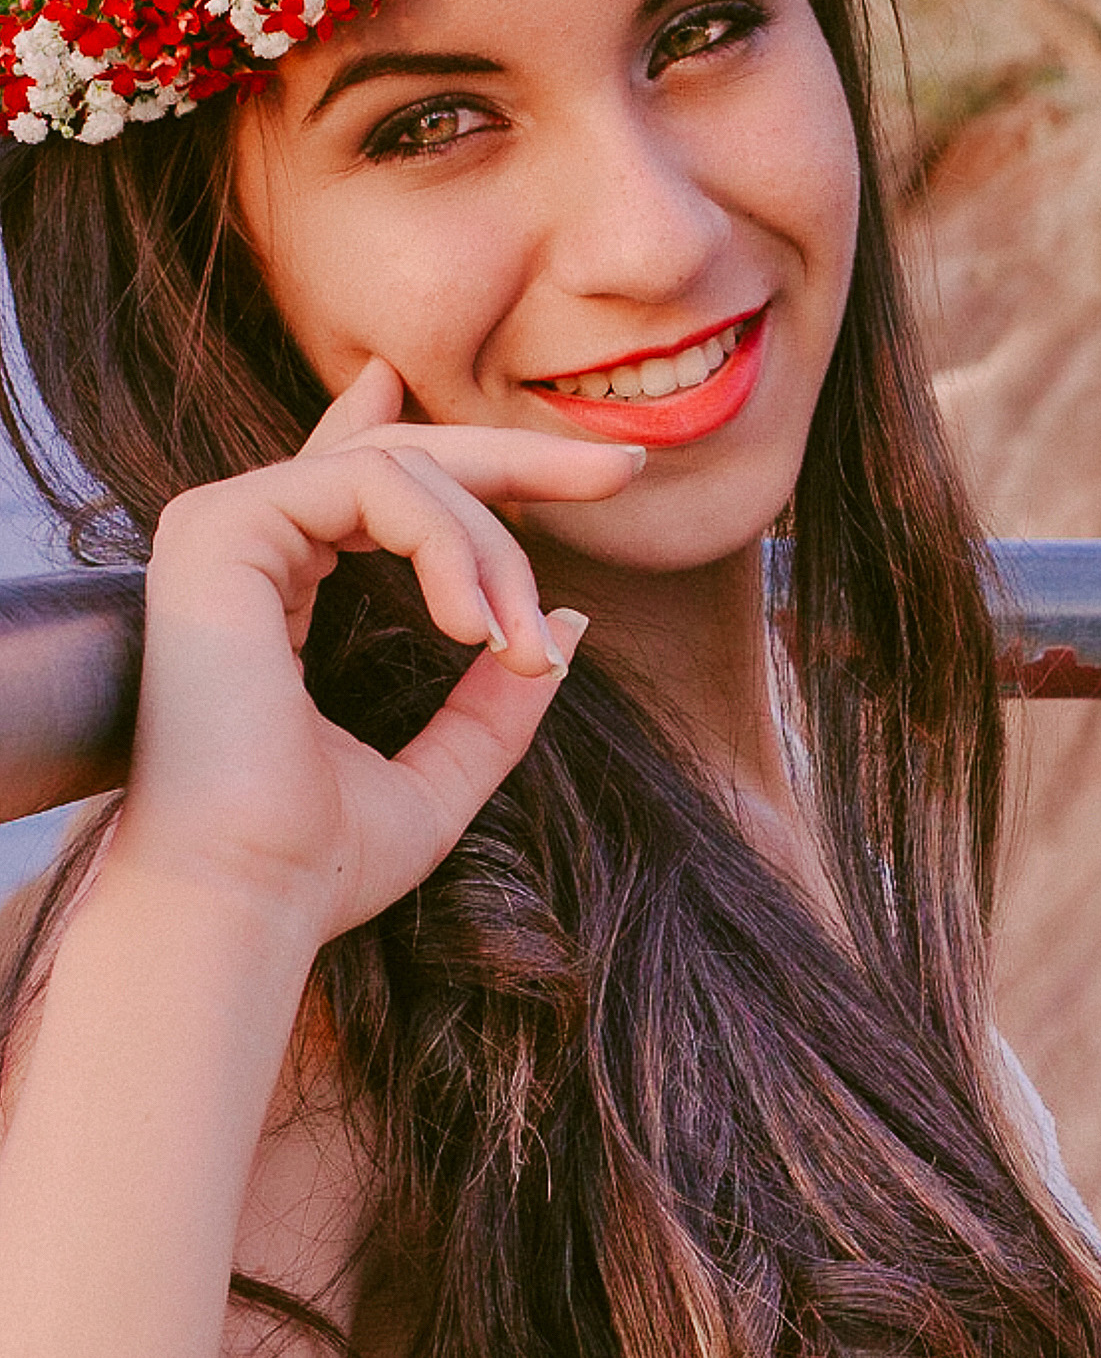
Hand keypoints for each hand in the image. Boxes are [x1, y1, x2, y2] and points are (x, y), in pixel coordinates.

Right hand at [104, 359, 641, 954]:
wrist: (242, 902)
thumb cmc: (315, 863)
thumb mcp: (443, 775)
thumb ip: (498, 703)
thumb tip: (571, 616)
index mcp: (277, 588)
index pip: (369, 483)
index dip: (462, 458)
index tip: (573, 461)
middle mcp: (245, 545)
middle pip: (401, 454)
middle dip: (522, 456)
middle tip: (622, 471)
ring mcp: (224, 527)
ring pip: (404, 469)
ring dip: (493, 552)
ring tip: (521, 649)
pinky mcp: (222, 525)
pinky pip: (373, 482)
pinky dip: (447, 543)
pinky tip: (474, 630)